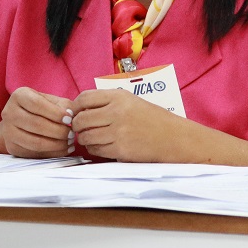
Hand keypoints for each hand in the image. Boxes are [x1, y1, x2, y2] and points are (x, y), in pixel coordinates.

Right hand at [0, 87, 73, 157]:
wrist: (21, 120)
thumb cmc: (41, 108)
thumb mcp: (51, 100)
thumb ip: (63, 105)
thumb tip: (71, 115)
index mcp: (19, 96)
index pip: (36, 104)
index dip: (55, 113)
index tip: (69, 119)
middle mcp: (9, 112)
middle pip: (36, 124)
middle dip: (58, 131)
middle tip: (71, 134)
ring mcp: (8, 131)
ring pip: (35, 142)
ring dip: (56, 144)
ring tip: (69, 143)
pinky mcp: (12, 147)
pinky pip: (34, 153)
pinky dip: (52, 153)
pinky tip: (63, 149)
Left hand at [70, 89, 184, 161]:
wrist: (172, 137)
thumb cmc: (151, 119)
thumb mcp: (130, 100)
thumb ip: (107, 102)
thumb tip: (80, 109)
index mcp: (118, 97)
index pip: (84, 98)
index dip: (75, 107)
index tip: (76, 112)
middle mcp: (116, 112)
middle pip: (81, 119)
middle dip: (77, 125)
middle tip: (80, 128)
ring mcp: (118, 132)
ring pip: (86, 137)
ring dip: (85, 138)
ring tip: (91, 137)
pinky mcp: (120, 150)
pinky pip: (95, 150)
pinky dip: (94, 149)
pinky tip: (101, 145)